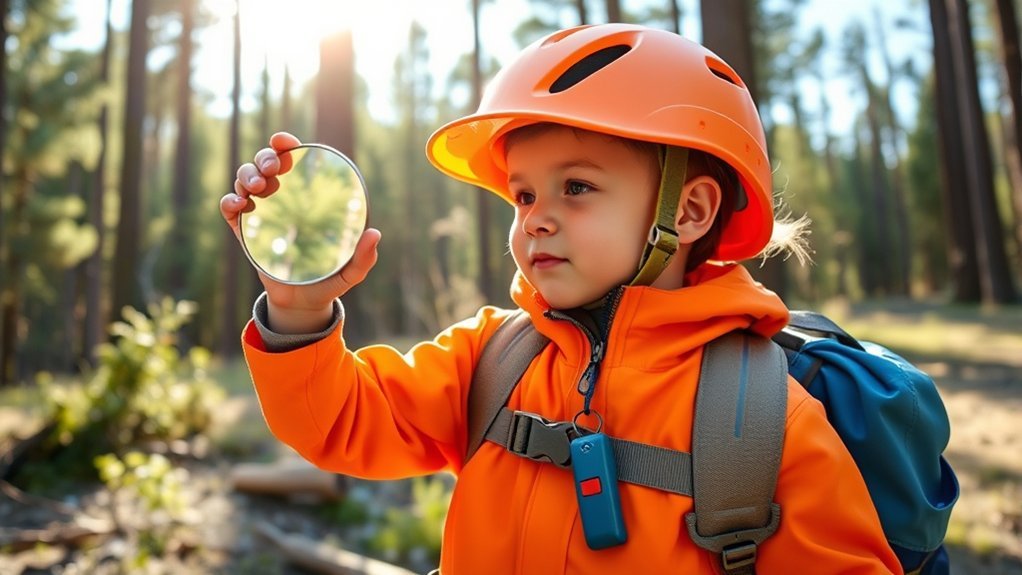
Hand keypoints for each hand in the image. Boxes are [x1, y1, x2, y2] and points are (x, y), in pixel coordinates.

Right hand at [220, 132, 381, 332]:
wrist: (301, 304)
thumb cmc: (329, 280)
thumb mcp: (350, 271)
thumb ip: (364, 257)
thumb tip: (375, 234)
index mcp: (305, 199)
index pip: (291, 163)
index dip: (284, 146)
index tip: (284, 142)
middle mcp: (280, 200)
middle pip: (263, 164)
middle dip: (264, 158)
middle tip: (272, 169)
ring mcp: (260, 214)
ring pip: (244, 180)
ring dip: (246, 175)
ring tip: (257, 188)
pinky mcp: (243, 232)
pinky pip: (229, 209)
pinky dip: (230, 201)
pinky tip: (239, 205)